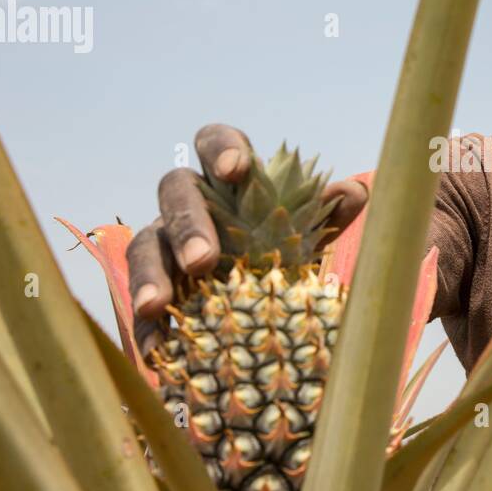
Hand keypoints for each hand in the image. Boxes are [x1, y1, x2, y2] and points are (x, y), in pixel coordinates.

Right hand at [125, 123, 368, 358]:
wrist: (265, 302)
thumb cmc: (285, 250)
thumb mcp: (309, 234)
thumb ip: (329, 213)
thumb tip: (353, 192)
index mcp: (226, 179)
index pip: (213, 141)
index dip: (220, 148)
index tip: (235, 170)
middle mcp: (188, 203)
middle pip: (174, 192)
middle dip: (187, 223)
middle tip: (202, 260)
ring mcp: (163, 242)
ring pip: (142, 244)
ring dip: (149, 273)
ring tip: (158, 306)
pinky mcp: (152, 285)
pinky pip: (138, 304)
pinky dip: (144, 327)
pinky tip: (155, 349)